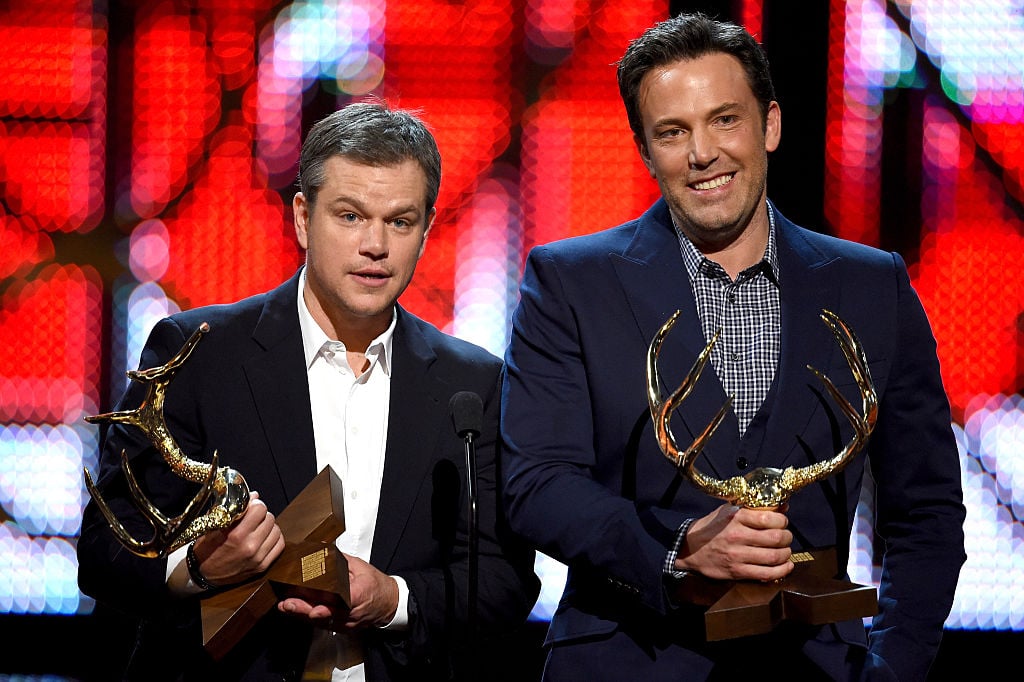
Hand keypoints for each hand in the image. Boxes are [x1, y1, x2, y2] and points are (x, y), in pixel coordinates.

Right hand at [190, 492, 284, 585]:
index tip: (251, 506)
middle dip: (262, 515)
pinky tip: (265, 537)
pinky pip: (279, 545)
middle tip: (253, 518)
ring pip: (276, 531)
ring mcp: (257, 558)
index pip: (260, 509)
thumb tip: (255, 496)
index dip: (256, 505)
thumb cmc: (206, 548)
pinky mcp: (262, 566)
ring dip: (269, 527)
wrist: (203, 575)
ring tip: (258, 528)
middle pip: (270, 518)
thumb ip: (234, 509)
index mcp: (235, 535)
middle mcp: (249, 546)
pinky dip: (274, 538)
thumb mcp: (213, 525)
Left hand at [277, 554, 398, 631]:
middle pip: (326, 616)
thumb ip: (340, 560)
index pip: (341, 605)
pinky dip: (310, 618)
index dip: (325, 610)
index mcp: (358, 596)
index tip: (313, 610)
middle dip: (304, 611)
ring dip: (302, 615)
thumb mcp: (360, 567)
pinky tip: (297, 612)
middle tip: (287, 605)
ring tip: (286, 607)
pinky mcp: (343, 627)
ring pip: (321, 622)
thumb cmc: (377, 585)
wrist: (389, 603)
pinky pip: (324, 624)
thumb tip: (322, 548)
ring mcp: (347, 624)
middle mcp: (352, 614)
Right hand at [675, 502, 793, 581]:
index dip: (782, 521)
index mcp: (735, 517)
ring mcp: (737, 555)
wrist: (690, 548)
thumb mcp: (729, 511)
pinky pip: (766, 573)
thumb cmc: (712, 528)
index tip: (782, 522)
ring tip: (785, 551)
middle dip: (787, 538)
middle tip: (786, 537)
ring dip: (786, 554)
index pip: (769, 518)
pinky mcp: (737, 571)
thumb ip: (755, 509)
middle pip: (775, 538)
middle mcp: (737, 535)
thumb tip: (783, 506)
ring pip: (774, 557)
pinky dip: (781, 571)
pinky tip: (785, 566)